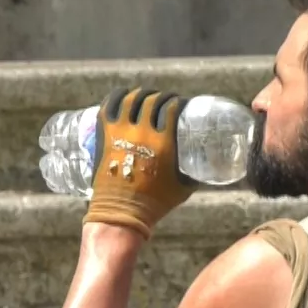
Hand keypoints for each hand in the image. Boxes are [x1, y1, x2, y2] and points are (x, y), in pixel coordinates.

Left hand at [84, 87, 193, 238]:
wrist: (121, 213)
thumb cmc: (154, 204)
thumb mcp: (183, 187)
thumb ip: (193, 172)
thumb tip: (203, 163)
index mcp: (163, 143)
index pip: (171, 108)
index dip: (177, 101)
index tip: (180, 103)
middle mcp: (142, 133)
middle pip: (152, 101)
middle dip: (161, 96)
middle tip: (164, 100)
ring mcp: (121, 132)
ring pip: (130, 99)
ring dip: (140, 94)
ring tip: (145, 97)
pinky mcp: (104, 134)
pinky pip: (109, 105)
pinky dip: (117, 96)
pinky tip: (123, 96)